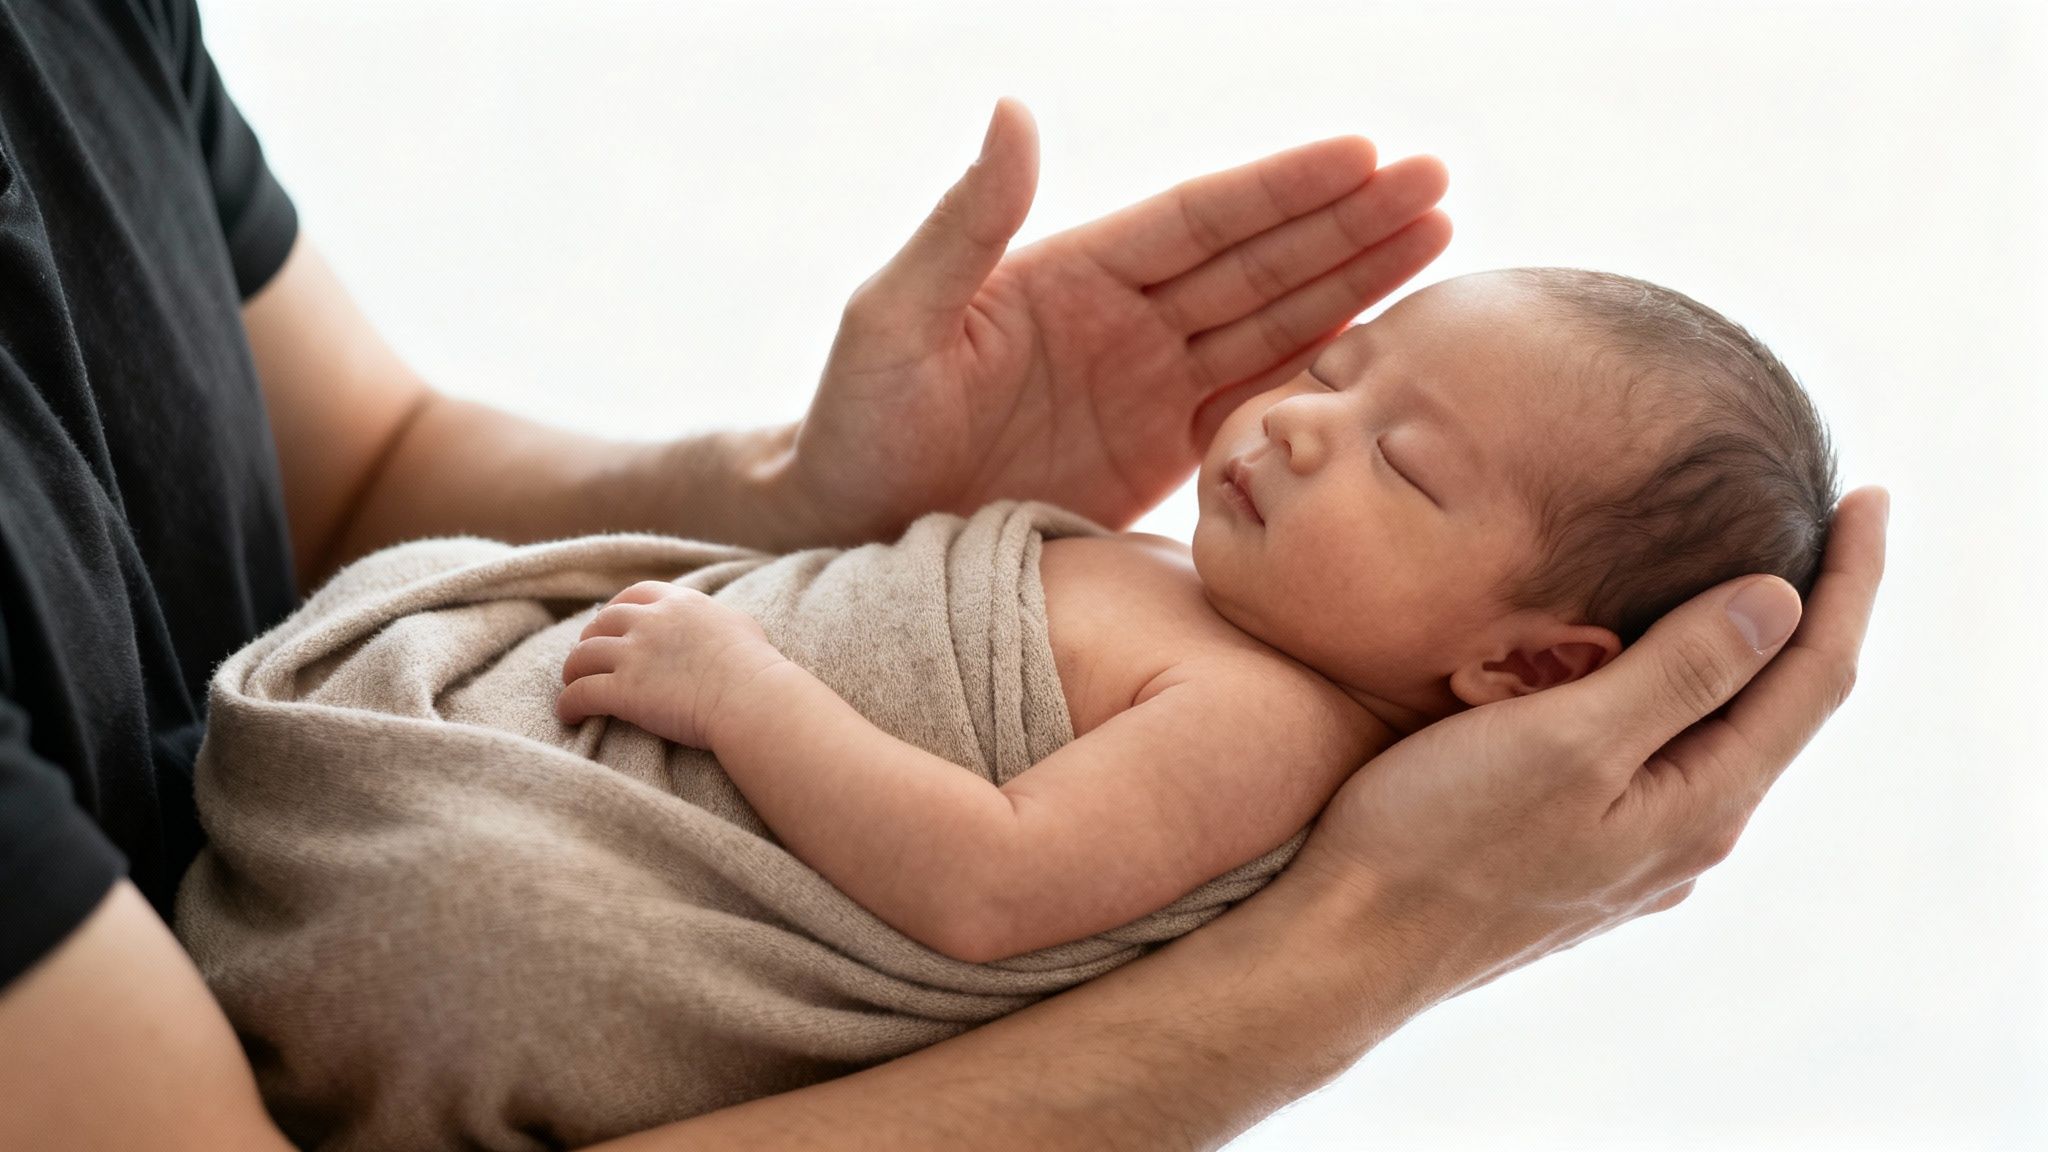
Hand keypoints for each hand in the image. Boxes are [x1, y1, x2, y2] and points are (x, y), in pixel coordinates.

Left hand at [556, 581, 787, 747]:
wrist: (750, 696)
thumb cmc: (756, 666)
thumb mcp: (738, 625)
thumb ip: (714, 619)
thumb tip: (716, 625)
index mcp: (678, 603)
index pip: (635, 594)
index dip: (617, 607)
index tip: (612, 622)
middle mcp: (650, 622)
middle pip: (601, 622)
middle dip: (590, 638)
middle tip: (590, 657)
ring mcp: (633, 655)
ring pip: (581, 656)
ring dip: (572, 670)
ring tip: (572, 684)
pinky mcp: (623, 690)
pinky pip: (581, 693)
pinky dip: (569, 704)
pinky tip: (569, 714)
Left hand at [782, 98, 1452, 542]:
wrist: (846, 533)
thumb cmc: (853, 425)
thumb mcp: (892, 321)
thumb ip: (962, 225)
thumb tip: (1012, 110)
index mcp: (1071, 274)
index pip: (1199, 220)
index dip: (1283, 190)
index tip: (1367, 154)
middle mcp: (1121, 321)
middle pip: (1257, 261)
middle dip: (1347, 223)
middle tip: (1439, 185)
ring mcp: (1143, 388)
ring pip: (1270, 325)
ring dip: (1352, 286)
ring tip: (1438, 243)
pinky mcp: (1155, 459)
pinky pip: (1252, 409)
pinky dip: (1316, 379)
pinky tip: (1378, 351)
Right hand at [1290, 487, 1888, 993]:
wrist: (1345, 945)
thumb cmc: (1439, 837)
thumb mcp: (1566, 740)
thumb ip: (1680, 671)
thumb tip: (1785, 600)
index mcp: (1701, 804)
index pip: (1813, 676)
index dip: (1851, 582)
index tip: (1872, 497)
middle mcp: (1685, 836)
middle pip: (1780, 707)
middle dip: (1814, 615)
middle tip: (1830, 526)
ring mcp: (1634, 854)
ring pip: (1719, 734)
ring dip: (1747, 655)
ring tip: (1755, 584)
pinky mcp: (1579, 853)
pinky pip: (1662, 755)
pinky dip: (1682, 690)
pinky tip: (1650, 671)